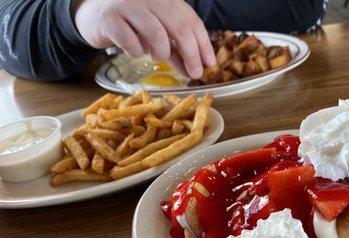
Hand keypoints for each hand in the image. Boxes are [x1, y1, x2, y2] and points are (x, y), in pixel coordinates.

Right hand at [73, 0, 215, 78]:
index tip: (210, 64)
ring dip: (162, 52)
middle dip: (191, 54)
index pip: (191, 20)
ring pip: (157, 35)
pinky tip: (135, 51)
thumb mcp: (157, 35)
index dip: (203, 43)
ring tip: (157, 55)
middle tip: (195, 73)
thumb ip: (176, 49)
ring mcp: (128, 4)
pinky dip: (137, 52)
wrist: (92, 15)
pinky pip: (132, 43)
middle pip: (179, 27)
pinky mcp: (109, 18)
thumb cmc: (130, 25)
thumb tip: (195, 70)